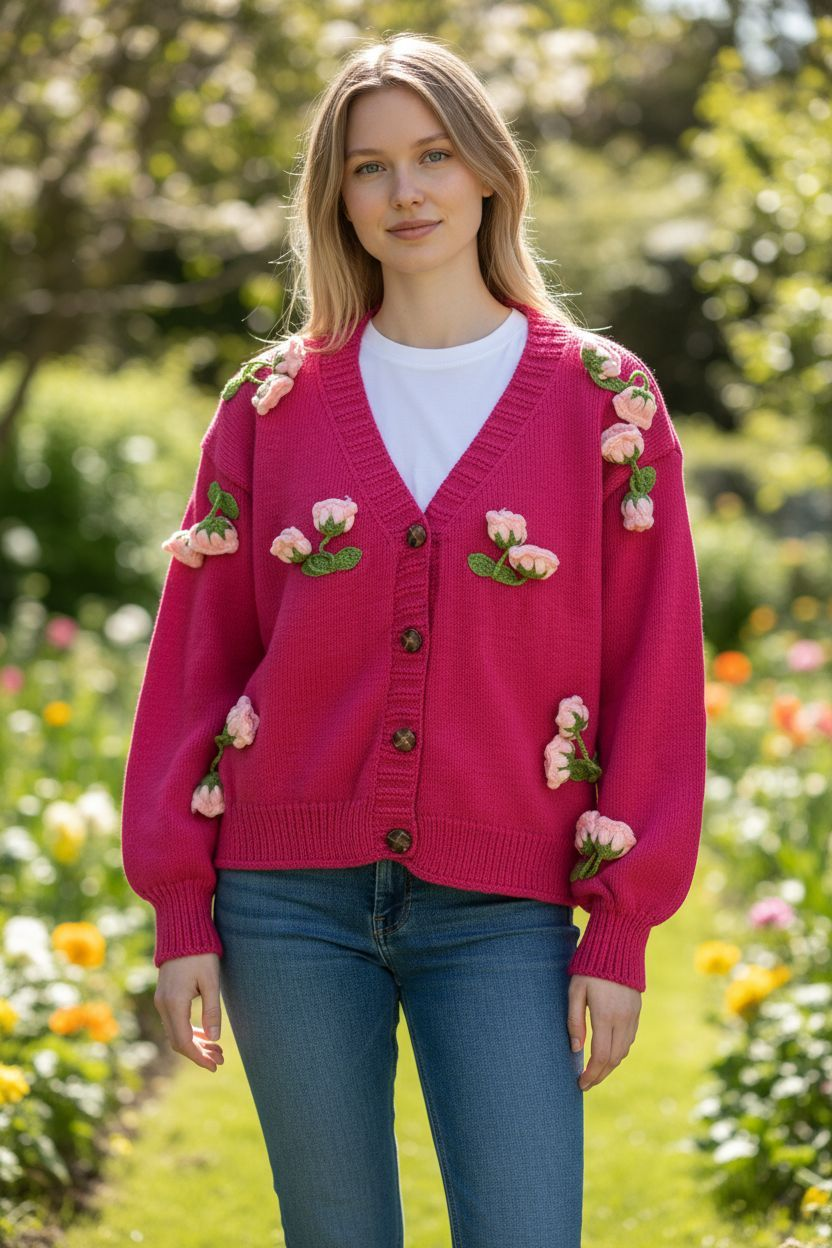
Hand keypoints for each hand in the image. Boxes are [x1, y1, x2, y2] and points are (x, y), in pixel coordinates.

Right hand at [154, 953, 224, 1071]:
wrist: (182, 931)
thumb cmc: (200, 954)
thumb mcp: (211, 981)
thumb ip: (212, 1010)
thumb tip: (214, 1039)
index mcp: (174, 1004)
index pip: (184, 1042)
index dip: (199, 1057)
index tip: (214, 1066)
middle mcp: (163, 1005)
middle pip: (178, 1041)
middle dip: (199, 1053)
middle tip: (220, 1060)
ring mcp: (162, 1000)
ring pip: (176, 1032)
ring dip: (195, 1043)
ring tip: (217, 1050)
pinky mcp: (165, 995)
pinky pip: (175, 1021)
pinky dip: (189, 1031)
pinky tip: (205, 1034)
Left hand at [567, 974, 640, 1090]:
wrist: (618, 947)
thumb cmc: (590, 968)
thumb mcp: (575, 991)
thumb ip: (574, 1020)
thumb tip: (575, 1048)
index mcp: (605, 1016)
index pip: (600, 1056)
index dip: (591, 1074)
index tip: (580, 1083)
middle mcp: (622, 1020)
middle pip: (613, 1059)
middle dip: (600, 1075)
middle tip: (586, 1083)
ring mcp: (632, 1016)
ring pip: (623, 1051)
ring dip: (610, 1065)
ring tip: (595, 1071)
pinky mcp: (636, 1012)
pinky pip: (629, 1040)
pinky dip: (618, 1052)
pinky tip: (607, 1053)